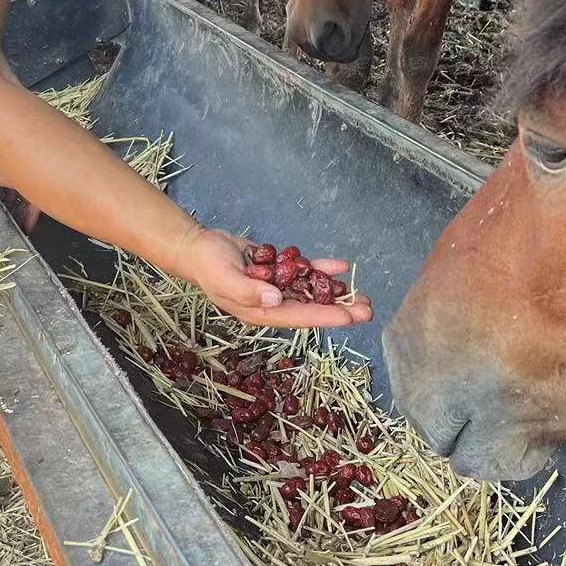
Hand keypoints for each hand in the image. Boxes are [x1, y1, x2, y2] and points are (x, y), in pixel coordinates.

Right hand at [171, 228, 373, 329]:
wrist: (198, 247)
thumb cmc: (207, 265)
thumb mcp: (224, 279)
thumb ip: (248, 292)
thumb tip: (275, 300)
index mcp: (259, 311)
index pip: (298, 316)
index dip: (324, 317)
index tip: (348, 318)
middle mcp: (271, 303)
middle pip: (311, 308)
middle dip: (340, 310)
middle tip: (368, 310)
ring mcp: (276, 287)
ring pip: (312, 292)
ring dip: (337, 293)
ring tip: (363, 296)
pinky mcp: (277, 271)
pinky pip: (304, 272)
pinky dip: (321, 269)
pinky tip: (341, 266)